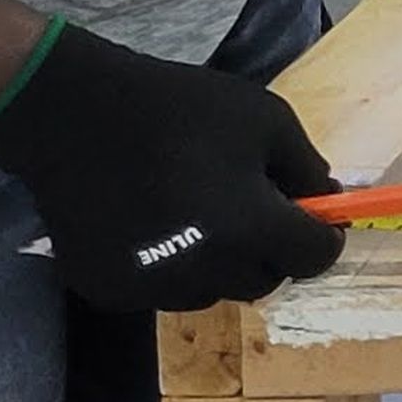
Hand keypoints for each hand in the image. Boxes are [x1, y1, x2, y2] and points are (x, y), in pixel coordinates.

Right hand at [0, 20, 345, 309]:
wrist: (73, 115)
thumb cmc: (178, 107)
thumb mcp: (264, 117)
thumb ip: (306, 166)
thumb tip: (327, 203)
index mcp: (248, 227)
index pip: (315, 258)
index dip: (321, 235)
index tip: (312, 216)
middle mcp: (204, 271)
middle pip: (264, 279)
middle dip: (269, 249)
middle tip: (248, 206)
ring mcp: (152, 289)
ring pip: (213, 290)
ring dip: (218, 262)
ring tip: (193, 210)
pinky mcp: (111, 293)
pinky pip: (161, 291)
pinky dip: (168, 267)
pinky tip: (150, 223)